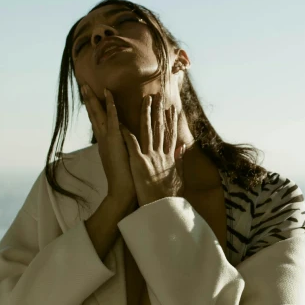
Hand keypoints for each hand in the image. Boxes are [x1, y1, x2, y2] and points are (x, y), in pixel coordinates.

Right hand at [81, 85, 136, 209]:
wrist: (124, 191)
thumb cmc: (127, 178)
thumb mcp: (124, 159)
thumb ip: (123, 149)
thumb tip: (124, 143)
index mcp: (106, 143)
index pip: (98, 121)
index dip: (94, 108)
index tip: (90, 96)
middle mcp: (104, 139)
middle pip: (94, 116)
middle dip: (89, 100)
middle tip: (82, 85)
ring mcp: (108, 140)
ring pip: (99, 116)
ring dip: (94, 100)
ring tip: (87, 86)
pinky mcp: (115, 141)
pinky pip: (113, 120)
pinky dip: (111, 107)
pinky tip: (108, 95)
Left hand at [119, 92, 185, 206]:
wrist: (162, 208)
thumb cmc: (169, 197)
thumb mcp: (179, 178)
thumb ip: (179, 161)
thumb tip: (182, 148)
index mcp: (169, 158)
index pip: (171, 134)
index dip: (172, 120)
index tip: (172, 108)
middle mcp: (161, 154)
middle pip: (160, 128)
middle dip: (159, 111)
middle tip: (157, 96)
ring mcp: (150, 157)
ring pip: (147, 130)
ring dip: (146, 114)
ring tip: (145, 100)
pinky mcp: (139, 162)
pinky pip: (131, 143)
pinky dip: (126, 132)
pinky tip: (122, 120)